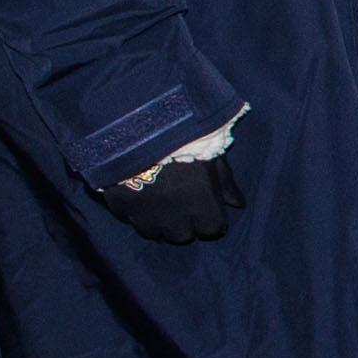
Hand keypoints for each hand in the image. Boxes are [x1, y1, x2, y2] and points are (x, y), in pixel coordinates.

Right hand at [100, 147, 244, 244]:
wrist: (137, 121)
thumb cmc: (184, 137)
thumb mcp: (212, 155)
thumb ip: (225, 183)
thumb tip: (238, 204)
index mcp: (201, 202)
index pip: (212, 230)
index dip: (211, 220)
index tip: (207, 209)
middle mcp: (173, 215)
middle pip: (182, 236)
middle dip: (184, 225)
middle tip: (182, 206)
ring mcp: (143, 214)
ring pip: (153, 233)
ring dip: (158, 222)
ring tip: (159, 201)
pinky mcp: (118, 206)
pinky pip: (128, 220)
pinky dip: (134, 212)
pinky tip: (138, 194)